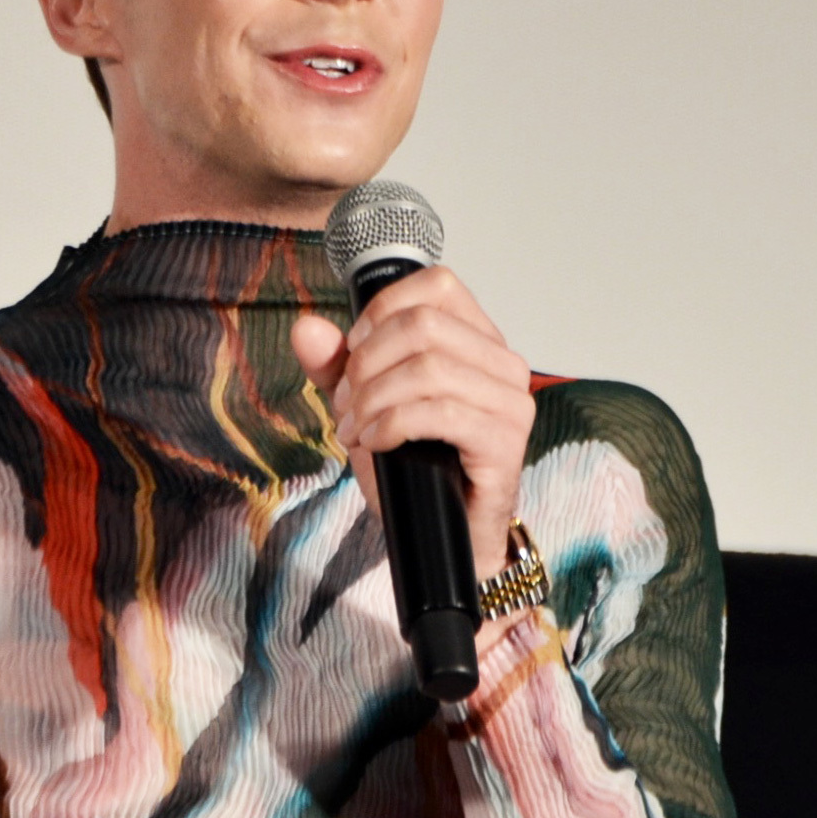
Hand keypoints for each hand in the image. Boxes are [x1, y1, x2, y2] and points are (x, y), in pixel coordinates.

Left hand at [290, 266, 535, 586]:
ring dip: (374, 399)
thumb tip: (306, 328)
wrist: (442, 532)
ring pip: (428, 368)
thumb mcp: (365, 404)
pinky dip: (392, 424)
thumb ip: (335, 365)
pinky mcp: (506, 439)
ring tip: (357, 427)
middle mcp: (502, 361)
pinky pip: (439, 412)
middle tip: (347, 402)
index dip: (382, 312)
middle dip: (367, 363)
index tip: (354, 352)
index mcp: (476, 339)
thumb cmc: (416, 467)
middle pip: (423, 324)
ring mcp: (510, 400)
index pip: (436, 285)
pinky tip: (376, 442)